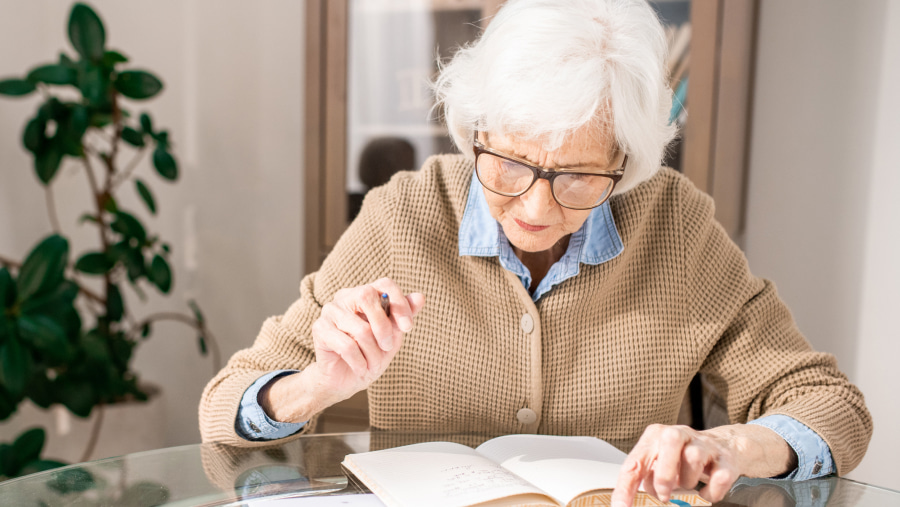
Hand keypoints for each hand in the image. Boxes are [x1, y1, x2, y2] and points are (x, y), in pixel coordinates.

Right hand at [261, 278, 424, 422]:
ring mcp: (330, 311)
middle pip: (368, 296)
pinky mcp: (319, 329)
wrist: (346, 380)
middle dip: (384, 327)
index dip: (399, 303)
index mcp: (364, 294)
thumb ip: (403, 317)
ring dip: (373, 353)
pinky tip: (360, 368)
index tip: (408, 327)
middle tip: (388, 347)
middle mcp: (345, 297)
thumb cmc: (370, 354)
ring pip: (361, 329)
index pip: (385, 283)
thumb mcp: (392, 336)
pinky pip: (347, 346)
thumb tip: (420, 297)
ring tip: (372, 364)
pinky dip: (359, 362)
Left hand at [610, 423, 796, 506]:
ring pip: (694, 457)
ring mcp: (705, 444)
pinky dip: (711, 491)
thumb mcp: (660, 463)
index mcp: (656, 435)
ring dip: (688, 481)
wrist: (725, 447)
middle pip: (670, 442)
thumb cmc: (684, 458)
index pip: (635, 460)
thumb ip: (647, 478)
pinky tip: (705, 493)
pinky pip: (720, 477)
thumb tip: (633, 501)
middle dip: (664, 475)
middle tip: (663, 495)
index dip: (626, 487)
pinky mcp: (727, 459)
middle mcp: (680, 433)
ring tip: (686, 486)